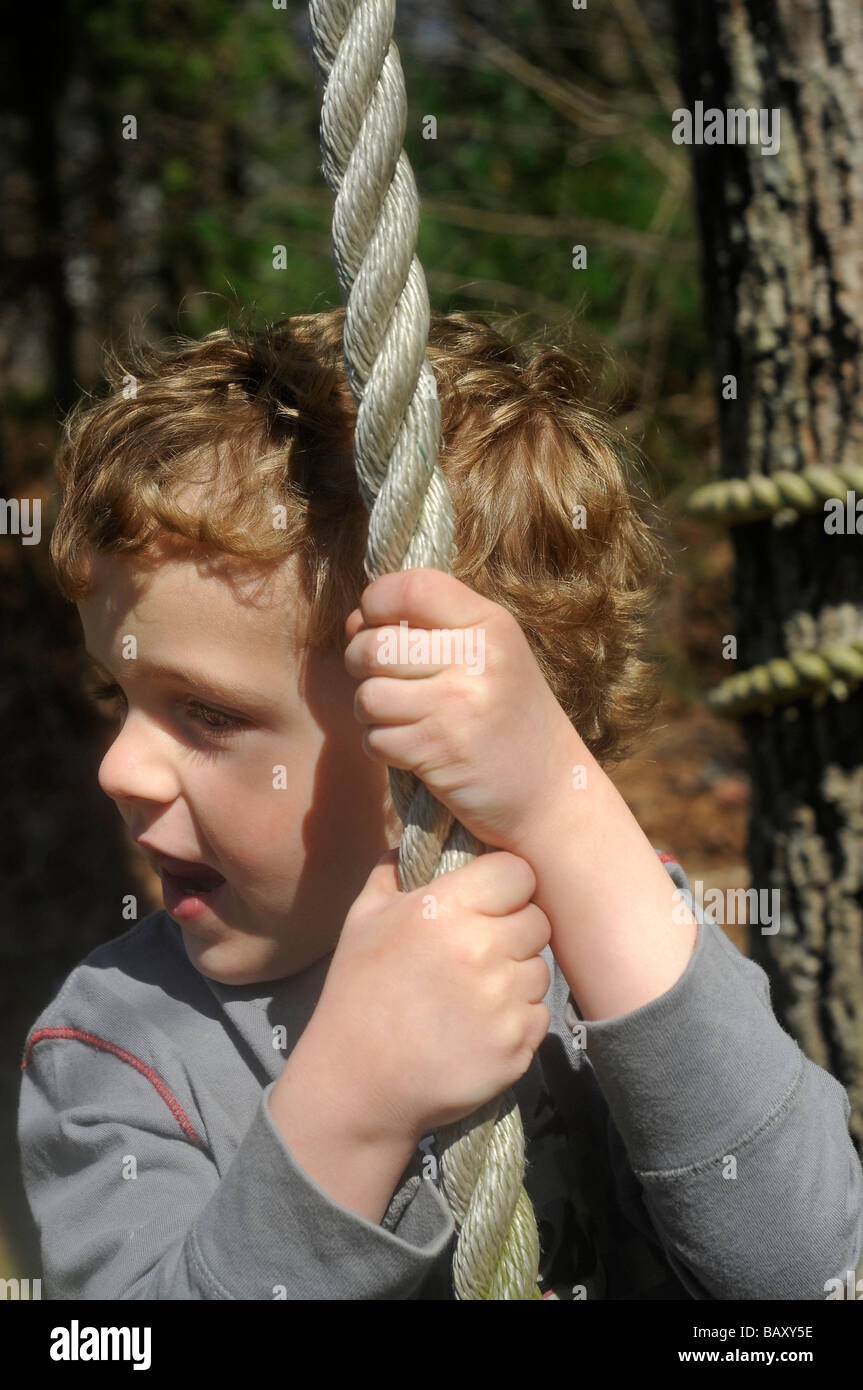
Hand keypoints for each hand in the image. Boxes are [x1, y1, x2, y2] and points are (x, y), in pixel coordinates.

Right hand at [305, 848, 551, 1141]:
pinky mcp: (517, 1047)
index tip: (489, 901)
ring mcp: (503, 1002)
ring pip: (540, 970)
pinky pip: (537, 1016)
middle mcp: (482, 950)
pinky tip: (477, 1028)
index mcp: (447, 909)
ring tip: (473, 994)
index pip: (518, 872)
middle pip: (537, 921)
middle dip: (514, 931)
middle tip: (480, 951)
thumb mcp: (364, 919)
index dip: (505, 885)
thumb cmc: (357, 994)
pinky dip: (516, 1020)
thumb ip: (394, 871)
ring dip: (516, 977)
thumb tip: (417, 841)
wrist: (357, 1085)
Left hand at [344, 568, 583, 853]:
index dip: (377, 602)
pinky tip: (411, 747)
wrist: (551, 792)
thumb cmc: (508, 716)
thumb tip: (353, 622)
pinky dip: (382, 747)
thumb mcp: (490, 653)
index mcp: (490, 623)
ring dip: (370, 711)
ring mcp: (458, 706)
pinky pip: (374, 739)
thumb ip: (429, 627)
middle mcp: (477, 658)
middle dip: (361, 663)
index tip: (382, 625)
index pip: (411, 587)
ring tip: (399, 715)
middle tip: (385, 679)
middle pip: (375, 644)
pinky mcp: (440, 752)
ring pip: (367, 695)